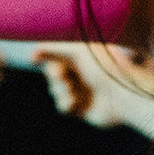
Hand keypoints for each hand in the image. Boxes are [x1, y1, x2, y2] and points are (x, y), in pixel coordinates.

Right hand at [34, 44, 153, 137]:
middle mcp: (83, 71)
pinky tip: (76, 103)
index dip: (43, 55)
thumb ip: (53, 47)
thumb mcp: (77, 51)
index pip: (56, 52)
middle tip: (62, 75)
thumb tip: (32, 52)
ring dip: (61, 90)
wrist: (121, 96)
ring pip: (56, 90)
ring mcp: (83, 89)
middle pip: (52, 72)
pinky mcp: (83, 107)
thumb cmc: (103, 68)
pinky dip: (66, 103)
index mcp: (83, 55)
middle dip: (55, 74)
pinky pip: (63, 106)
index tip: (33, 58)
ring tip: (73, 90)